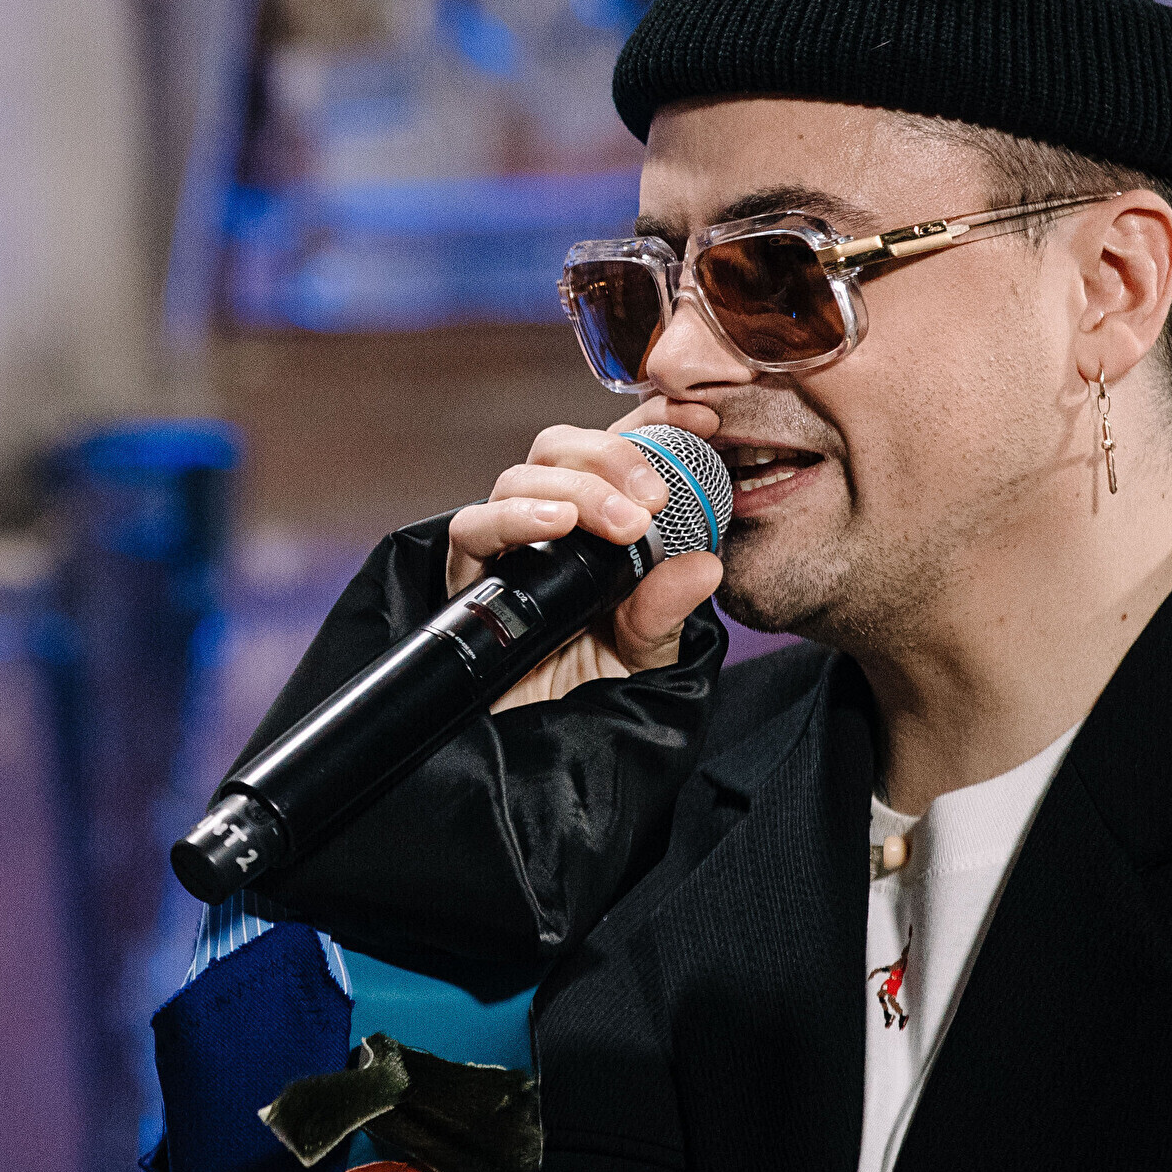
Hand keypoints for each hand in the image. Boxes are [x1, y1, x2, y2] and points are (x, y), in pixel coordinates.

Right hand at [445, 398, 726, 710]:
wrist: (541, 753)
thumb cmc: (591, 692)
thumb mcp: (646, 653)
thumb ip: (667, 610)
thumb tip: (705, 565)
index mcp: (597, 525)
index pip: (617, 449)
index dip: (653, 421)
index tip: (702, 419)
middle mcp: (546, 525)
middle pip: (561, 448)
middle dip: (612, 456)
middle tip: (655, 498)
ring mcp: (503, 548)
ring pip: (520, 476)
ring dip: (576, 488)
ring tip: (622, 523)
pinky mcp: (466, 578)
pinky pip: (474, 528)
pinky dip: (515, 516)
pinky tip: (555, 522)